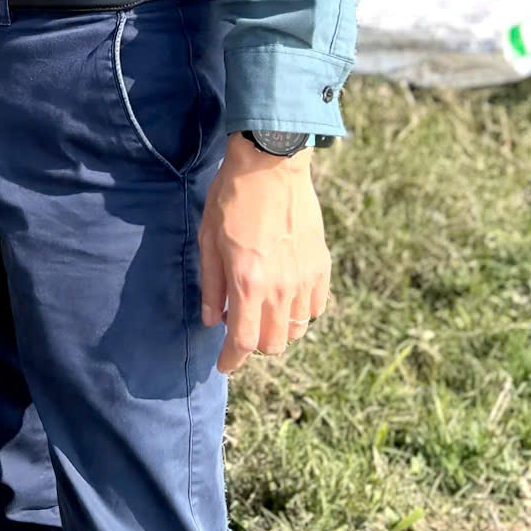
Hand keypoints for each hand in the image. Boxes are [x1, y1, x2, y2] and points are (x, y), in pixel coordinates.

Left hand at [199, 136, 331, 371]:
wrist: (272, 165)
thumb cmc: (231, 199)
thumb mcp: (208, 239)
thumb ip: (212, 285)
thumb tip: (213, 321)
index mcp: (248, 282)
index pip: (243, 341)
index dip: (232, 359)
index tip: (223, 365)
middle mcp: (281, 288)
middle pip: (273, 344)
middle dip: (254, 344)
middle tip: (240, 326)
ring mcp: (305, 280)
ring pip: (296, 330)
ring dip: (277, 329)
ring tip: (261, 308)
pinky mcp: (322, 268)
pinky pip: (315, 308)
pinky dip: (299, 312)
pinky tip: (285, 295)